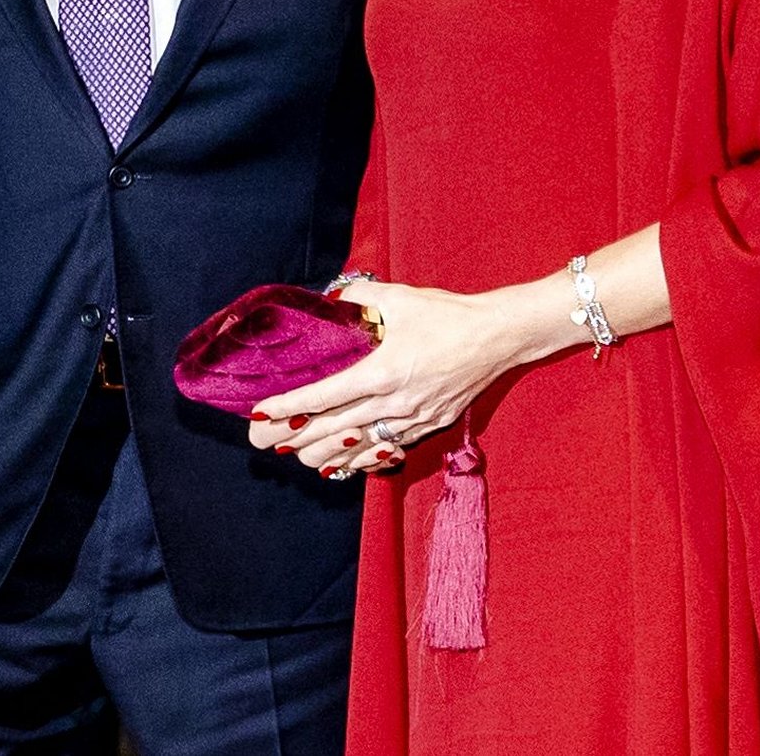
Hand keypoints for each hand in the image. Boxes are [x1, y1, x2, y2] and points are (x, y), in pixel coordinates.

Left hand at [247, 279, 524, 477]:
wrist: (496, 337)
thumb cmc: (448, 315)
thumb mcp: (401, 298)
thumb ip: (361, 301)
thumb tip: (333, 301)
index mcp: (384, 371)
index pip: (325, 395)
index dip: (290, 405)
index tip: (263, 409)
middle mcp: (395, 402)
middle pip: (334, 429)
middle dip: (295, 435)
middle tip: (264, 438)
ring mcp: (413, 420)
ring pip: (358, 447)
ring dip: (324, 453)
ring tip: (298, 454)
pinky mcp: (429, 427)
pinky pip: (387, 451)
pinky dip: (360, 458)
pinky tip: (342, 462)